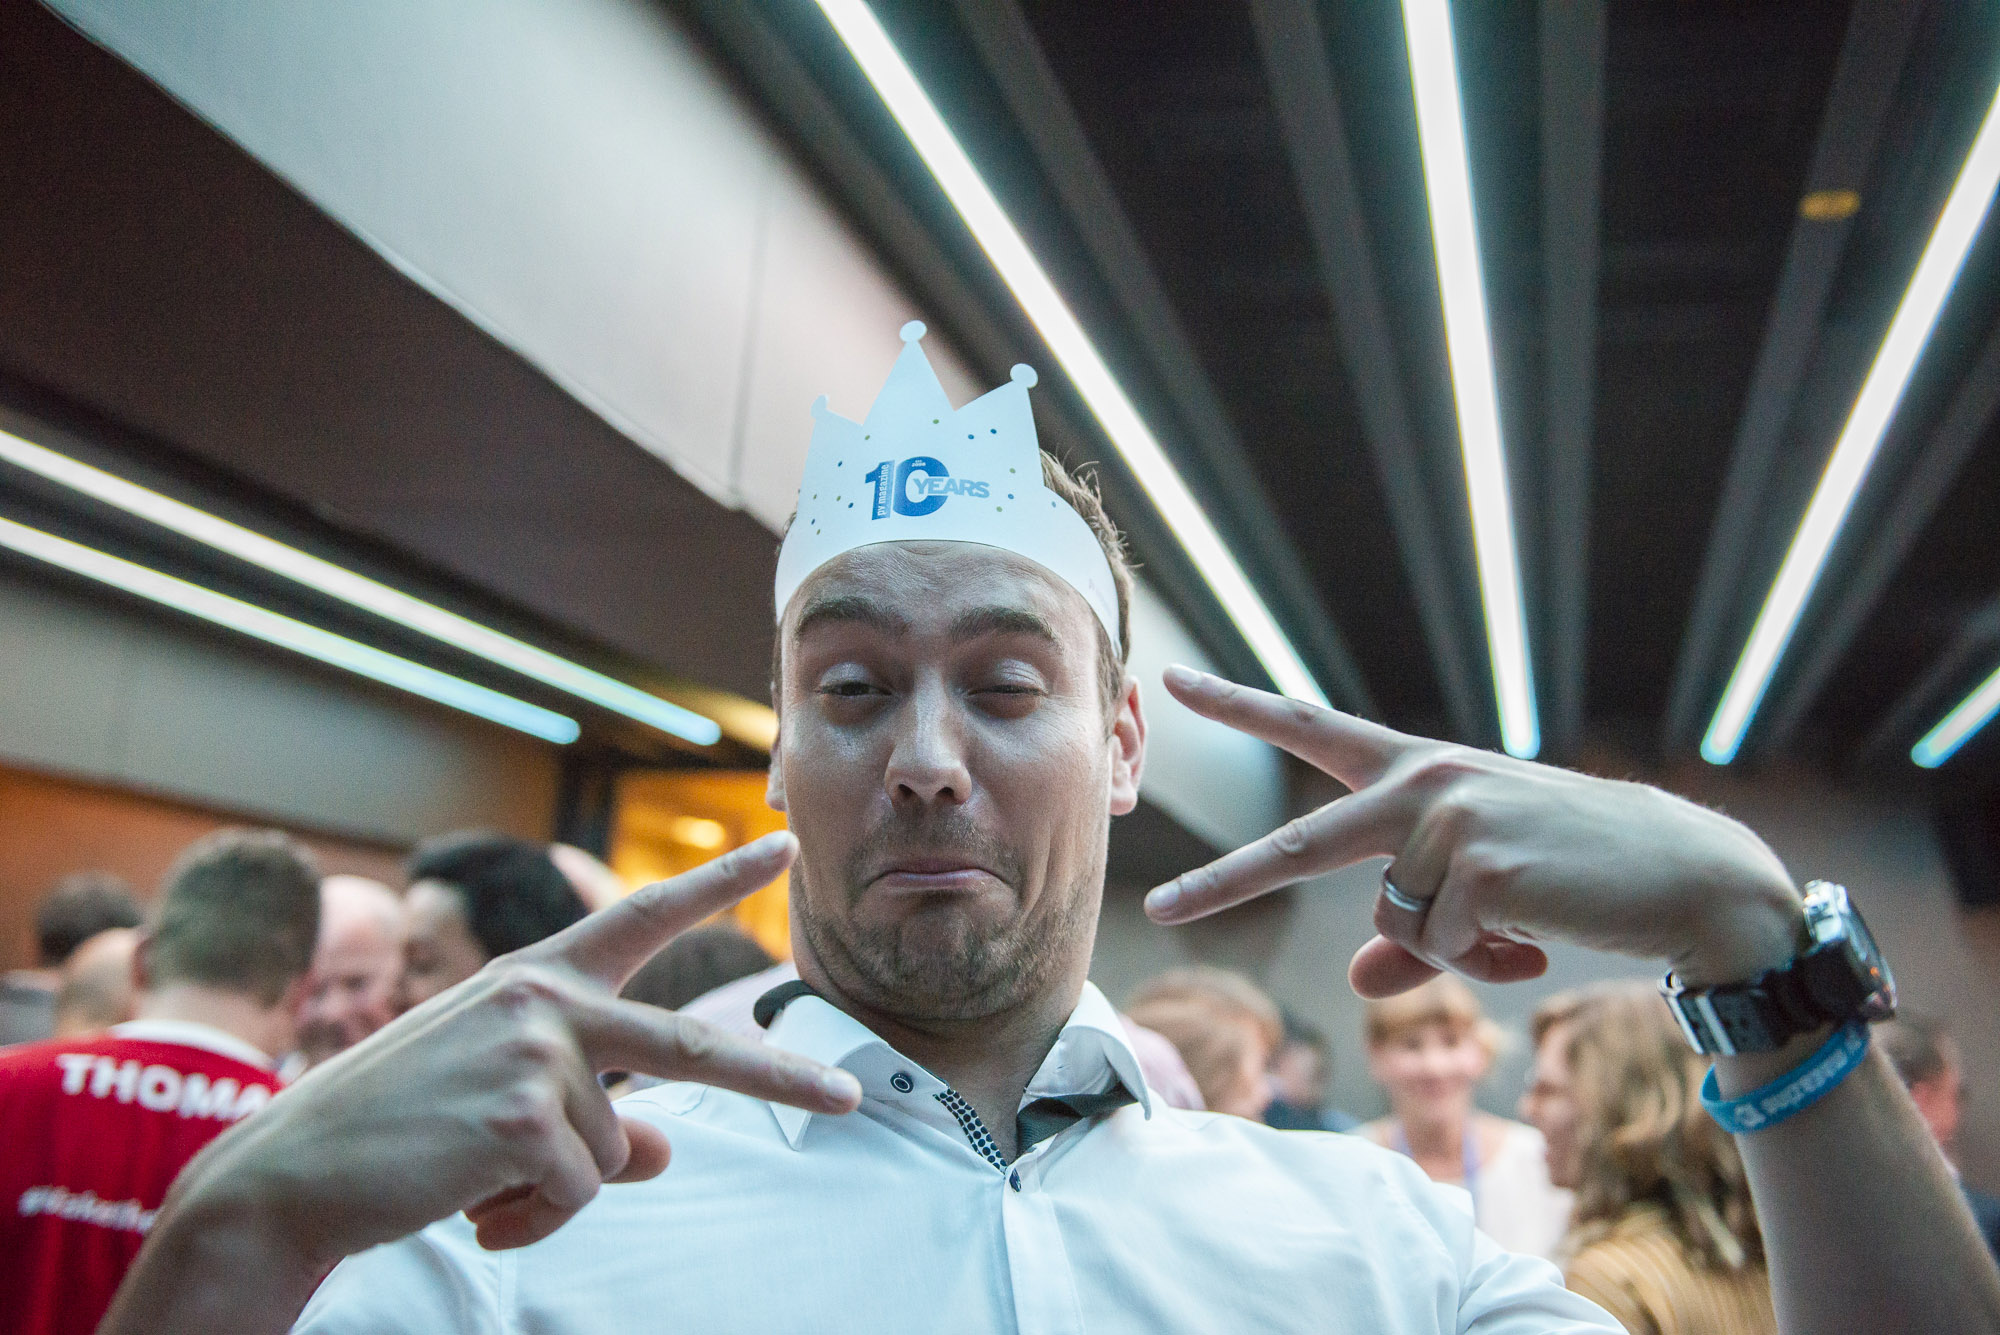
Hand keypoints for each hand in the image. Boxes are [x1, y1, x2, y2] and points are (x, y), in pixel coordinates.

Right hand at [167, 832, 859, 1264]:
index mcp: (541, 979)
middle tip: (849, 1099)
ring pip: (615, 1153)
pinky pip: (576, 1192)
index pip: (643, 915)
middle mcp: (544, 1000)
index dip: (717, 881)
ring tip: (475, 1175)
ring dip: (557, 1189)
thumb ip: (593, 1106)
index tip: (783, 845)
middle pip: (692, 1048)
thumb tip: (665, 1150)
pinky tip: (467, 1197)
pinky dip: (530, 1215)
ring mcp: (533, 1052)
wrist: (291, 1173)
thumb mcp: (505, 1097)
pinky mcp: (517, 1114)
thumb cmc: (403, 1128)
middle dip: (780, 1079)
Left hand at [1142, 668, 1804, 996]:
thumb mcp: (1480, 893)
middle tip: (1161, 908)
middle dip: (1225, 884)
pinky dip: (1483, 963)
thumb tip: (1358, 981)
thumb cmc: (1575, 875)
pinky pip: (1443, 949)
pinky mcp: (1482, 865)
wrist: (1682, 875)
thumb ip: (1408, 934)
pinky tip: (1536, 939)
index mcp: (1418, 771)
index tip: (1173, 680)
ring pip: (1398, 926)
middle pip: (1300, 846)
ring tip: (1519, 928)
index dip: (1240, 704)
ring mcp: (1451, 819)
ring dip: (1454, 950)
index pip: (1313, 727)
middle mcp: (1425, 782)